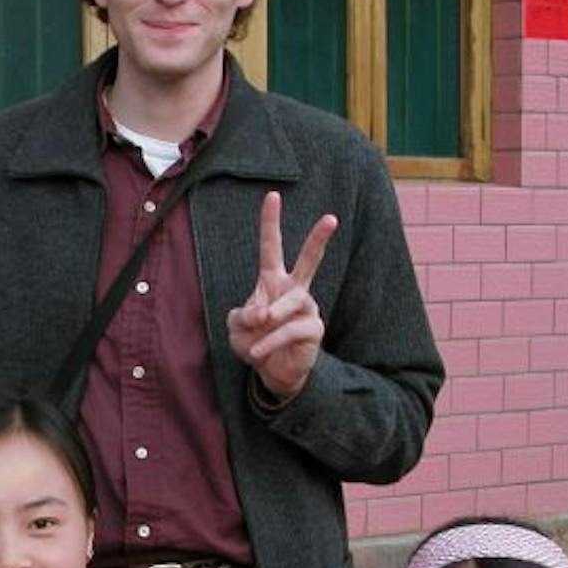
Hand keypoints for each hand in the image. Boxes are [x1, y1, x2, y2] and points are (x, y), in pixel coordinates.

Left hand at [227, 194, 336, 404]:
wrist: (270, 372)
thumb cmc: (253, 343)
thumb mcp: (236, 328)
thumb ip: (242, 316)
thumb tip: (263, 314)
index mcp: (272, 281)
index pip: (271, 247)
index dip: (270, 222)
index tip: (273, 195)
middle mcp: (294, 290)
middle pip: (309, 261)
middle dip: (319, 240)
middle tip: (332, 218)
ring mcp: (307, 308)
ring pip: (291, 302)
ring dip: (270, 316)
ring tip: (259, 326)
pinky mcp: (313, 329)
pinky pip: (290, 330)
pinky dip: (270, 341)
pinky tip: (257, 353)